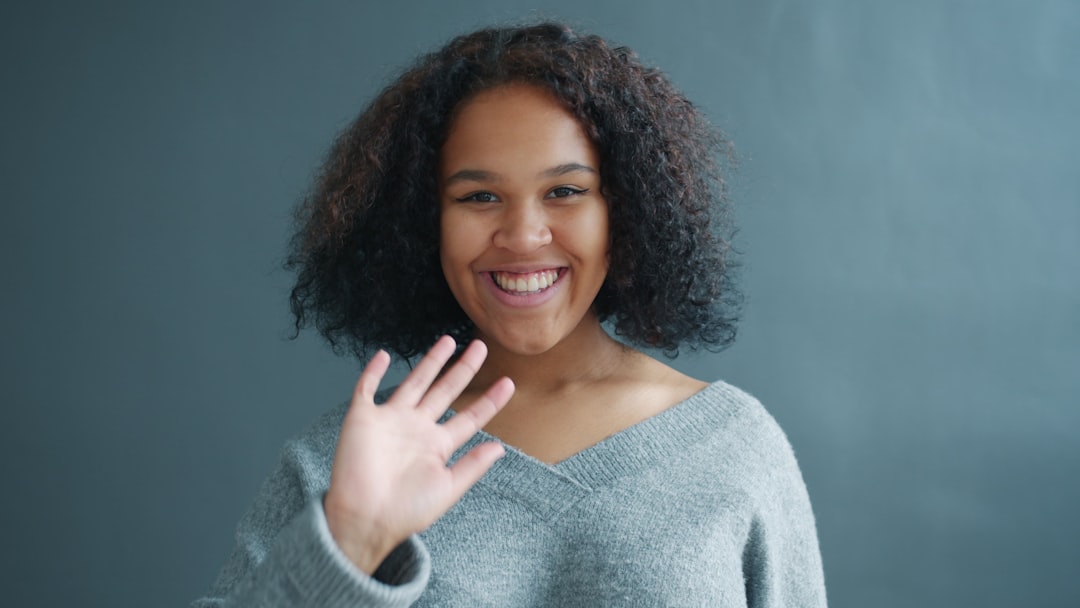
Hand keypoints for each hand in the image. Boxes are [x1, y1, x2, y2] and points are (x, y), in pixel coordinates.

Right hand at [323, 336, 512, 574]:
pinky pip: (367, 388)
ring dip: (430, 361)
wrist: (365, 518)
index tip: (508, 383)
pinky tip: (384, 355)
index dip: (489, 400)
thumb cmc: (406, 511)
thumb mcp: (448, 489)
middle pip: (445, 391)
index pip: (469, 417)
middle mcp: (416, 428)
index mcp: (437, 445)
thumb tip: (500, 447)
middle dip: (463, 369)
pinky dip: (372, 371)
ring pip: (415, 382)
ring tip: (448, 341)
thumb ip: (473, 466)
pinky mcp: (362, 418)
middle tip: (481, 346)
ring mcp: (390, 420)